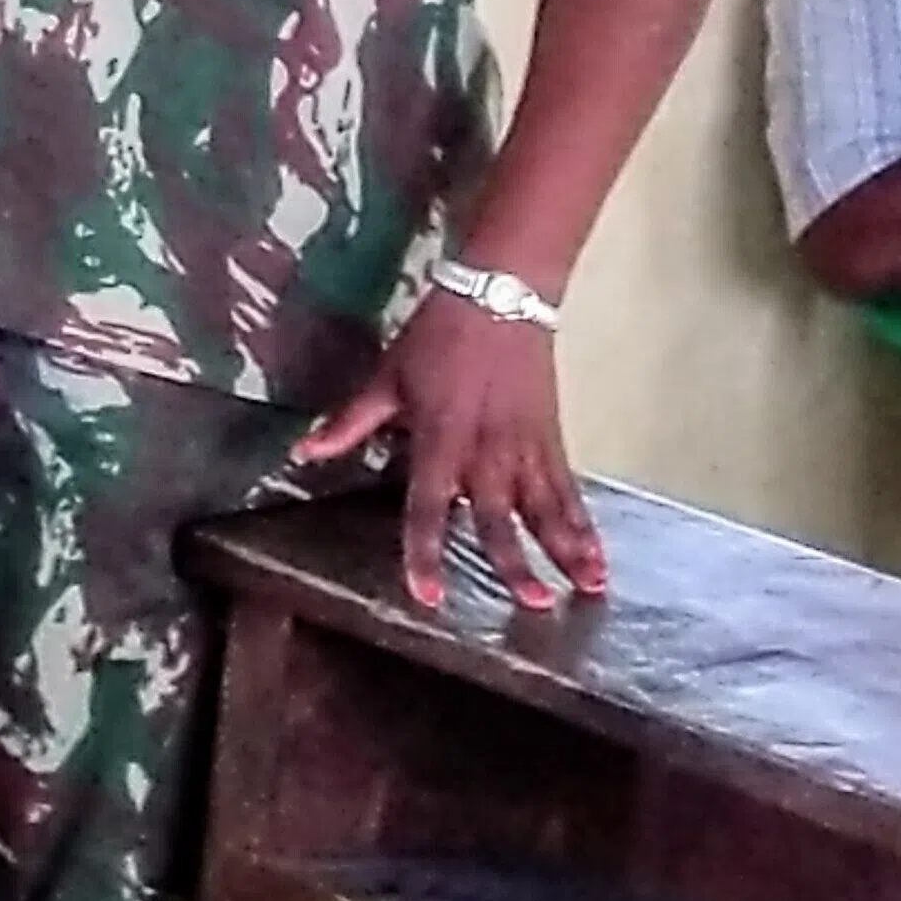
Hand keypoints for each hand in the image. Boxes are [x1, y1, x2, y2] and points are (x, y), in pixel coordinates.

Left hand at [290, 293, 605, 612]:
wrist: (500, 295)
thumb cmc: (437, 338)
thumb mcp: (387, 378)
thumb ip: (350, 423)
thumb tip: (302, 453)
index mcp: (439, 439)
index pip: (428, 505)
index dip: (426, 551)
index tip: (429, 594)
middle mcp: (486, 451)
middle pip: (500, 517)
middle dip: (514, 562)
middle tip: (530, 605)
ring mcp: (524, 447)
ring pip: (546, 508)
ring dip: (566, 549)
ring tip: (586, 589)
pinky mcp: (551, 439)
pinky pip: (568, 489)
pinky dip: (585, 524)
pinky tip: (598, 558)